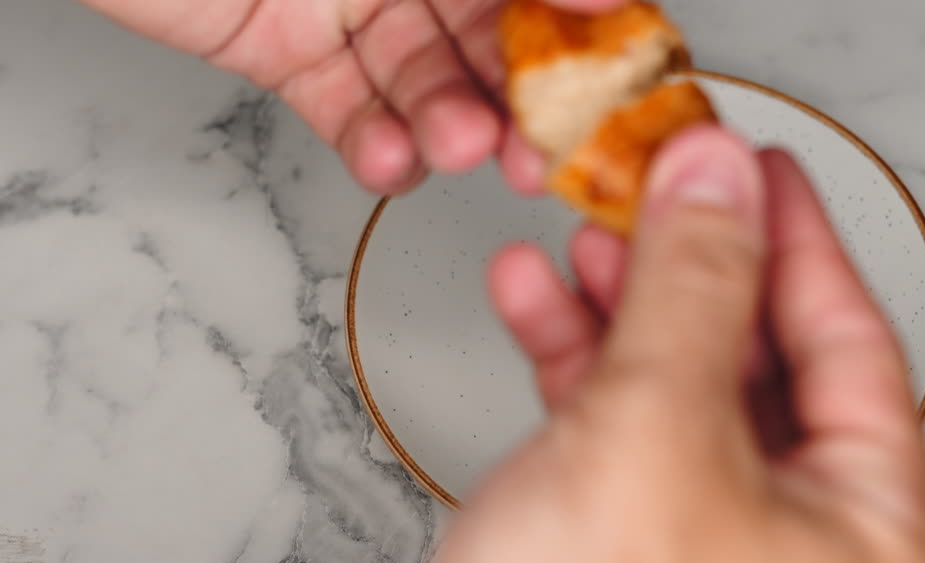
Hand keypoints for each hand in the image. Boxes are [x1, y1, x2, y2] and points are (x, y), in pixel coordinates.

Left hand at [79, 0, 625, 194]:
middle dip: (520, 102)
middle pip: (491, 44)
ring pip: (423, 84)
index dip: (583, 34)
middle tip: (536, 148)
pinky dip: (374, 147)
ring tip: (452, 143)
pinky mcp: (288, 55)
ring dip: (447, 126)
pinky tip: (391, 160)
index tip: (611, 83)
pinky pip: (346, 112)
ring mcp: (350, 9)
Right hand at [357, 126, 924, 562]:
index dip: (796, 240)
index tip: (753, 170)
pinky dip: (583, 372)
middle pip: (767, 368)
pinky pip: (627, 443)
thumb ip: (696, 287)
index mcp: (875, 541)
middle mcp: (812, 561)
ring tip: (586, 240)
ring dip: (631, 312)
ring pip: (687, 398)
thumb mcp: (660, 427)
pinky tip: (542, 309)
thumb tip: (718, 182)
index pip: (854, 346)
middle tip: (662, 193)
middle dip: (698, 272)